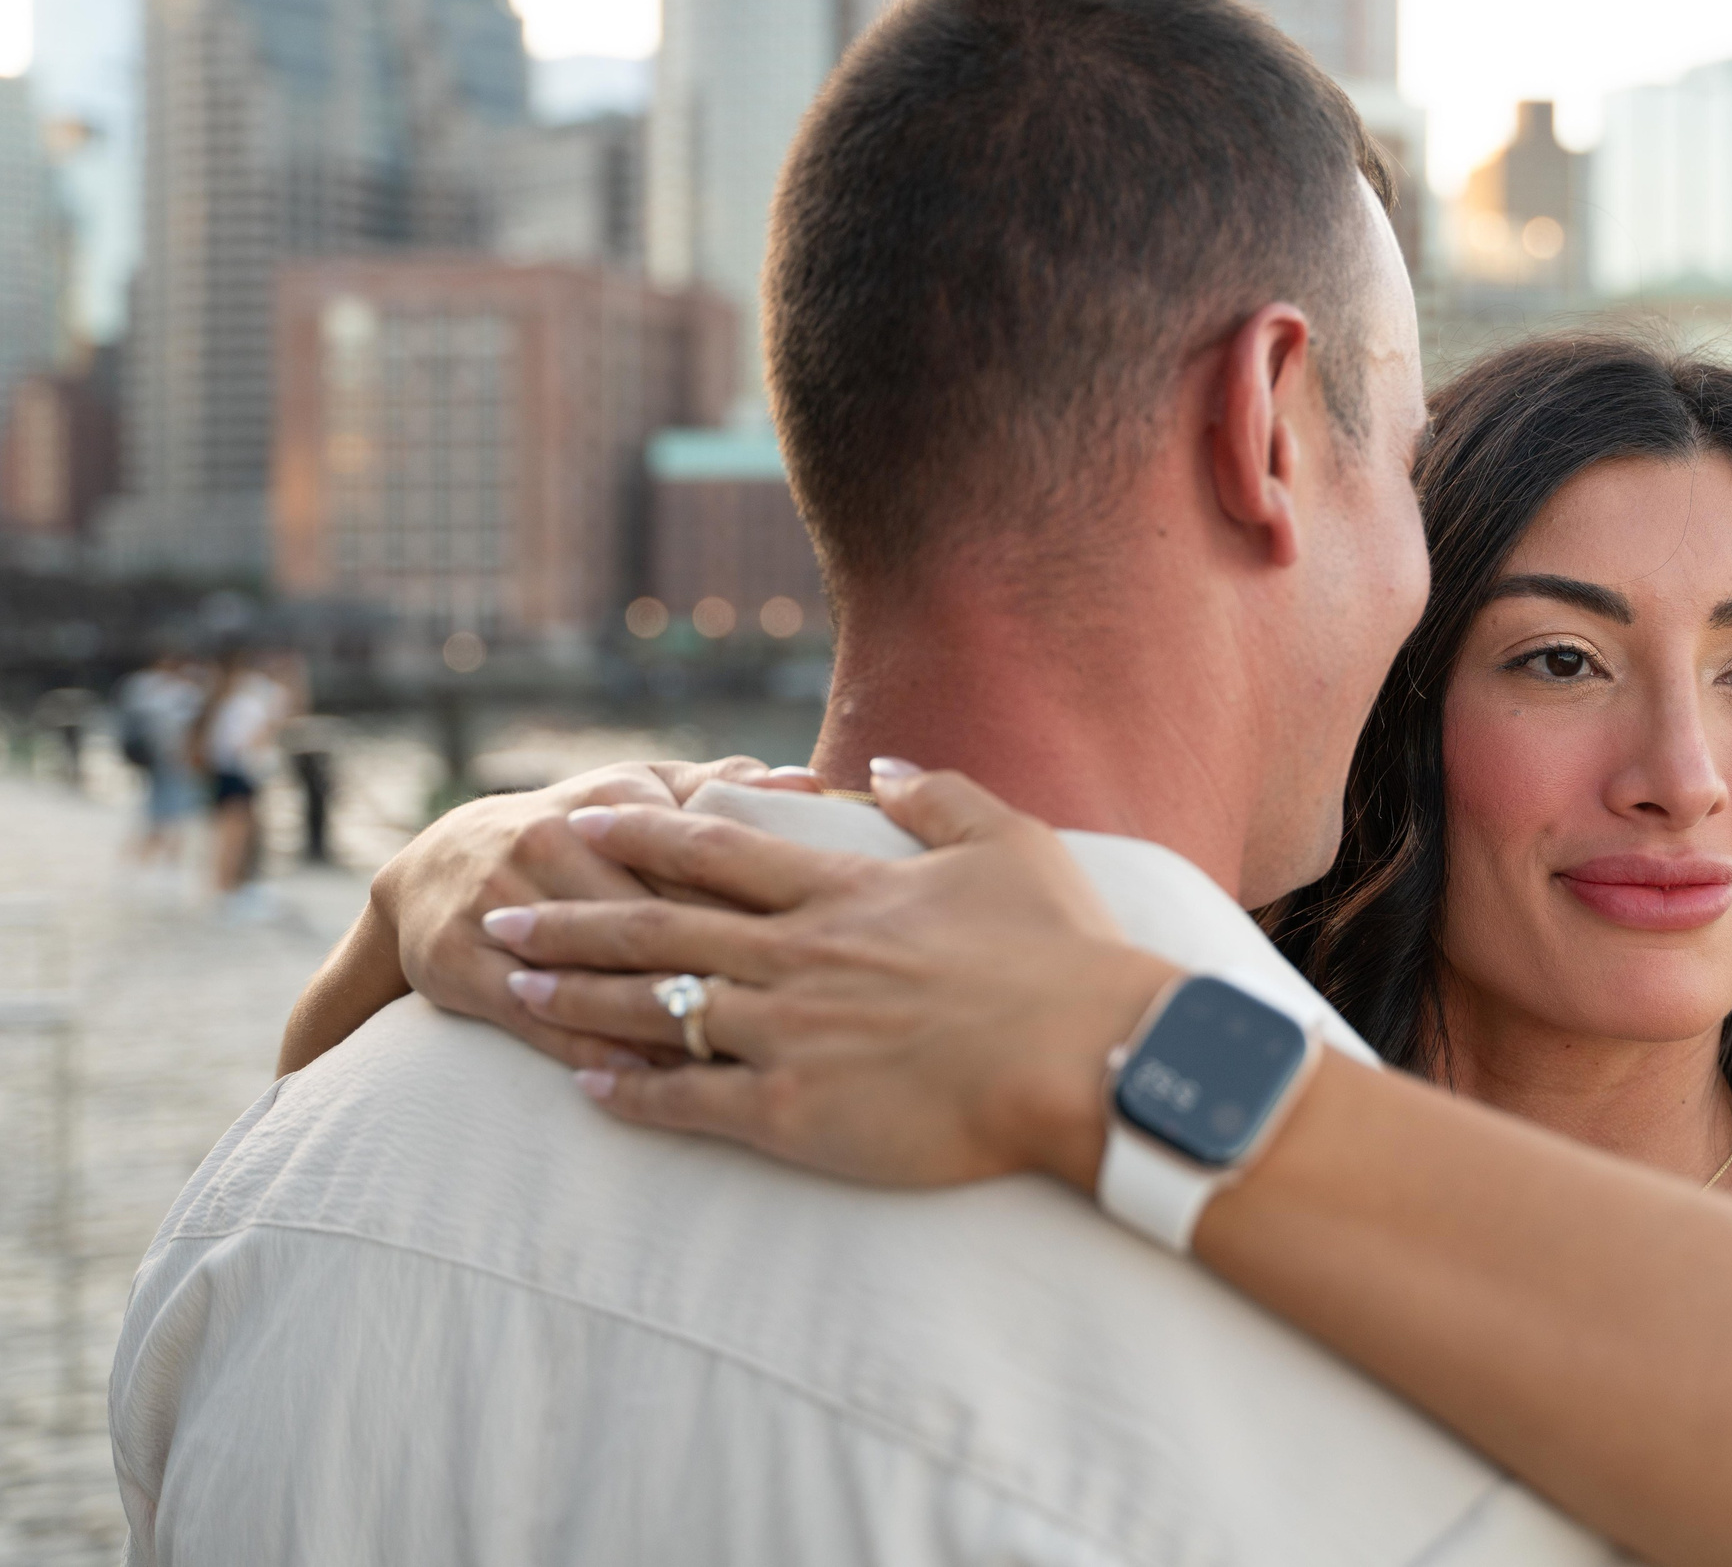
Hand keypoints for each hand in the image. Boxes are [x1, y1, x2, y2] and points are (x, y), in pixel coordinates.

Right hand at [276, 757, 821, 1073]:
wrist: (437, 865)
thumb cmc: (576, 829)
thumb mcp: (640, 793)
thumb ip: (723, 788)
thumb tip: (807, 779)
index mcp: (618, 799)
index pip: (703, 865)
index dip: (765, 917)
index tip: (827, 964)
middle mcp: (556, 841)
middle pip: (657, 923)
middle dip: (724, 977)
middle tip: (799, 1033)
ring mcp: (503, 901)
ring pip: (599, 973)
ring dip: (663, 1023)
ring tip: (734, 1067)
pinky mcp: (459, 958)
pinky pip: (534, 1016)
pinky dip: (590, 1050)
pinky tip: (644, 1084)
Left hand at [482, 766, 1174, 1189]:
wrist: (1086, 1056)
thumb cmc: (1062, 953)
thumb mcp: (1011, 843)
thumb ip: (939, 796)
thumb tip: (881, 766)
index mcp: (843, 892)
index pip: (716, 852)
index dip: (641, 834)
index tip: (583, 821)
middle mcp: (798, 956)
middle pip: (657, 927)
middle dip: (569, 917)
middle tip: (499, 911)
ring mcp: (788, 1034)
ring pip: (655, 1008)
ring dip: (577, 999)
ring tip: (512, 991)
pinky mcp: (796, 1112)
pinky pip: (689, 1101)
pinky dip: (631, 1094)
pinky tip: (584, 1089)